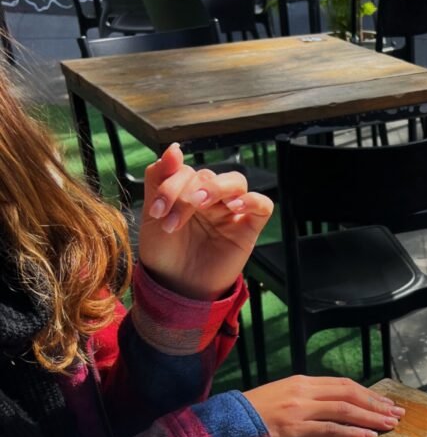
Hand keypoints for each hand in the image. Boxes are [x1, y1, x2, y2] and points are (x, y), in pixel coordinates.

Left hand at [139, 144, 273, 300]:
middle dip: (187, 193)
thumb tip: (174, 148)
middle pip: (208, 176)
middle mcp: (211, 198)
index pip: (186, 172)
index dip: (170, 185)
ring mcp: (231, 212)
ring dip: (217, 187)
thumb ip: (160, 179)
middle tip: (173, 219)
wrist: (176, 288)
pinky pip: (263, 205)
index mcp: (187, 192)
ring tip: (201, 203)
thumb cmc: (164, 253)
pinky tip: (234, 206)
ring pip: (236, 182)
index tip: (155, 212)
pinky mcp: (249, 228)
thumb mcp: (152, 214)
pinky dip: (252, 200)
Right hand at [243, 376, 404, 436]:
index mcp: (301, 382)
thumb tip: (330, 410)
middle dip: (376, 404)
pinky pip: (330, 430)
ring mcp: (299, 409)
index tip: (385, 403)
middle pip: (349, 394)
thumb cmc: (251, 415)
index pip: (343, 385)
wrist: (224, 422)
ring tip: (390, 425)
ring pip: (344, 410)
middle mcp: (304, 391)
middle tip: (397, 414)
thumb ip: (305, 401)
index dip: (367, 394)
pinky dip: (352, 433)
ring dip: (370, 418)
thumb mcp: (281, 399)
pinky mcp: (294, 429)